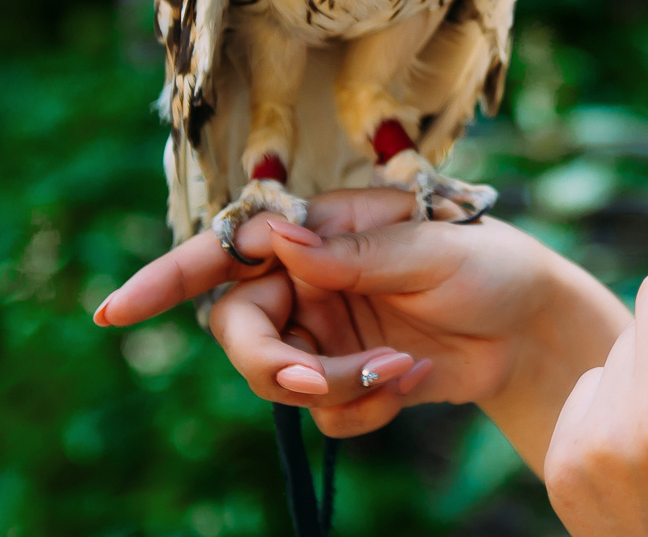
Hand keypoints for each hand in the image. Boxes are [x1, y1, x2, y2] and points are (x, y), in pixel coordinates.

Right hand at [95, 189, 629, 460]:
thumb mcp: (433, 250)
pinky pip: (324, 414)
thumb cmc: (490, 265)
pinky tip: (412, 381)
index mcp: (322, 232)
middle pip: (240, 331)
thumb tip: (282, 240)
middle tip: (320, 380)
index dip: (168, 278)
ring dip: (337, 386)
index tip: (116, 312)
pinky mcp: (346, 381)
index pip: (231, 249)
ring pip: (281, 380)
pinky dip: (365, 406)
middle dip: (274, 363)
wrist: (532, 331)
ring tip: (402, 368)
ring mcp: (324, 334)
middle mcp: (310, 282)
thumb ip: (356, 253)